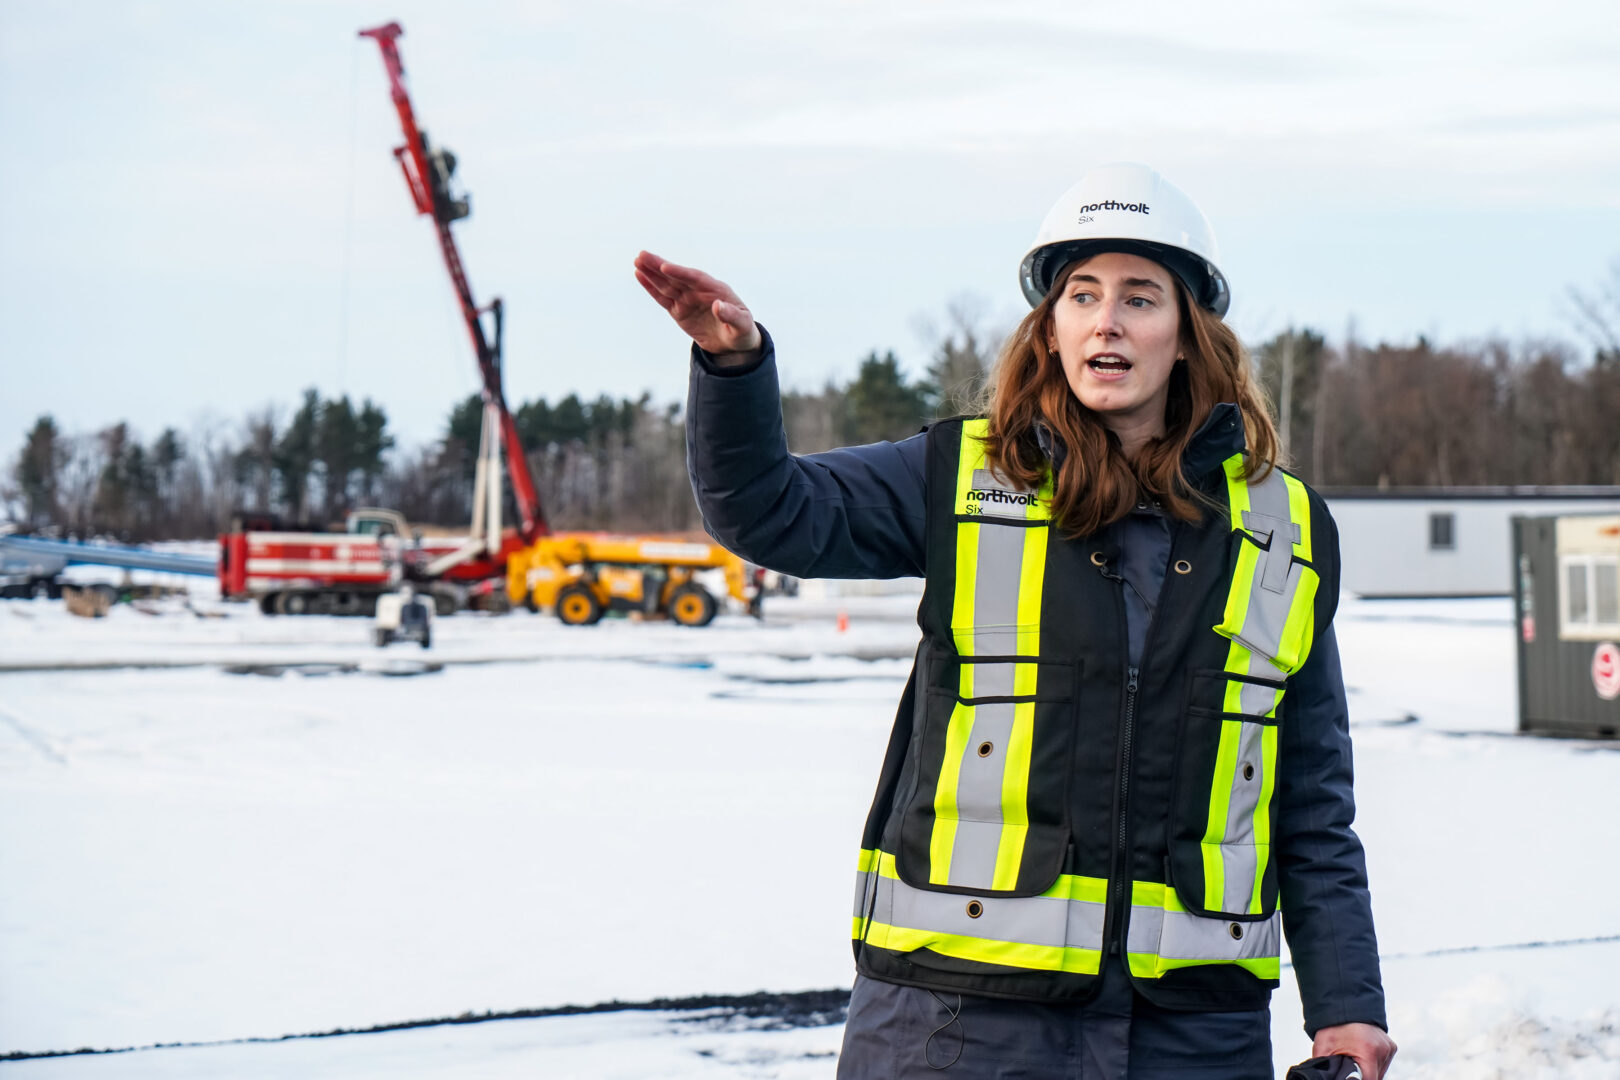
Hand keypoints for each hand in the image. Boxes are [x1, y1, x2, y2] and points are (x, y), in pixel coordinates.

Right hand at [633, 251, 761, 357]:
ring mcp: (688, 299)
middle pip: (677, 276)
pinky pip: (663, 298)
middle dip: (659, 266)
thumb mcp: (742, 325)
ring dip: (651, 273)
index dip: (680, 272)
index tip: (665, 267)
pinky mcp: (679, 310)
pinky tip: (640, 275)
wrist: (735, 343)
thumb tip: (717, 306)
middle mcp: (699, 291)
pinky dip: (651, 287)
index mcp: (716, 289)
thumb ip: (731, 315)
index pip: (695, 278)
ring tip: (637, 261)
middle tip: (642, 255)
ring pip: (666, 284)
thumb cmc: (742, 331)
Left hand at [1312, 1022, 1395, 1079]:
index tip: (1348, 1076)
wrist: (1344, 1003)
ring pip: (1379, 1072)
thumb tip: (1326, 1076)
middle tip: (1348, 1066)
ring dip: (1368, 1070)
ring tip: (1354, 1059)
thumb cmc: (1334, 1025)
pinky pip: (1382, 1063)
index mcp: (1369, 1051)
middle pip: (1375, 1077)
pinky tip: (1361, 1055)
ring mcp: (1389, 1048)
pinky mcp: (1391, 1046)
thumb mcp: (1324, 1048)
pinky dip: (1372, 1064)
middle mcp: (1383, 1050)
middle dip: (1361, 1074)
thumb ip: (1328, 1068)